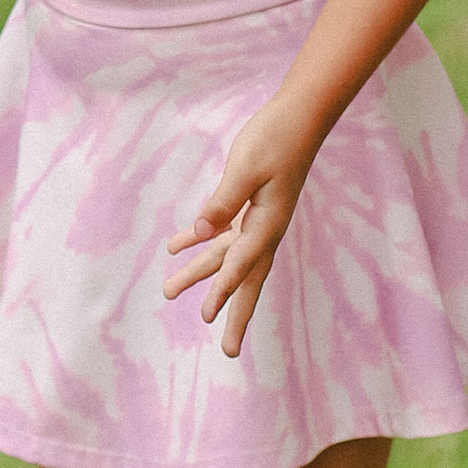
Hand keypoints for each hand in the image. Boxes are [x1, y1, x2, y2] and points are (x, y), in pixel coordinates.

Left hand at [164, 94, 319, 358]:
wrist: (299, 117)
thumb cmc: (275, 138)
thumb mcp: (245, 168)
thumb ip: (222, 202)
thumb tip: (201, 233)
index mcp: (268, 224)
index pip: (242, 263)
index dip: (224, 288)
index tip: (206, 314)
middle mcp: (265, 230)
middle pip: (246, 280)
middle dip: (235, 314)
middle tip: (227, 351)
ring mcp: (258, 220)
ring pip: (226, 257)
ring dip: (199, 274)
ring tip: (169, 291)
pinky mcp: (249, 206)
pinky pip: (223, 233)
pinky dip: (199, 242)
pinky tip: (175, 248)